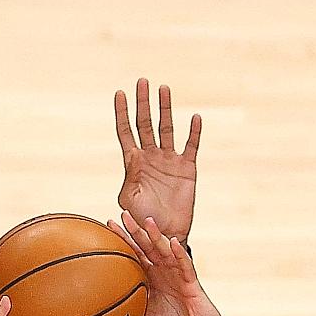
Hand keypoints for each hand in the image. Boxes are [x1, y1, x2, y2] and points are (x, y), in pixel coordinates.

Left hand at [110, 210, 229, 315]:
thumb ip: (129, 313)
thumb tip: (105, 314)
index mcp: (152, 279)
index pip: (136, 255)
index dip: (124, 241)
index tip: (108, 227)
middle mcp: (164, 273)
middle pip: (149, 247)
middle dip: (136, 230)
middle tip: (123, 214)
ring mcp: (178, 276)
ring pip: (166, 251)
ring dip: (157, 236)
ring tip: (147, 222)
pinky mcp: (192, 283)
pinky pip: (185, 266)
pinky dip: (179, 254)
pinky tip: (173, 243)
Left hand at [114, 78, 201, 242]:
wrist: (165, 233)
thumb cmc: (142, 219)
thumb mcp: (130, 201)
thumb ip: (129, 180)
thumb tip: (133, 161)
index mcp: (133, 163)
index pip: (126, 131)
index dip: (122, 113)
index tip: (120, 93)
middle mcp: (151, 157)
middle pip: (146, 123)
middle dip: (143, 103)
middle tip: (142, 81)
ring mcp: (169, 161)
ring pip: (167, 129)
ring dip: (165, 109)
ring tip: (164, 88)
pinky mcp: (187, 169)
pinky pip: (191, 146)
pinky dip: (193, 132)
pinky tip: (195, 117)